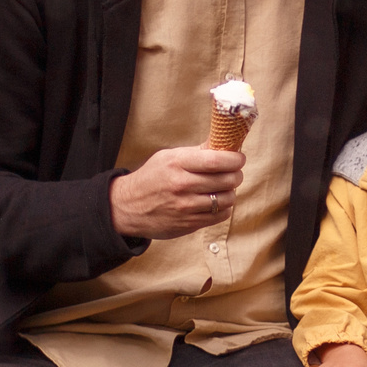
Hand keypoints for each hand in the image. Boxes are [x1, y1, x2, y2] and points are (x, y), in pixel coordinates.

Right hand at [110, 146, 244, 239]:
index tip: (239, 158)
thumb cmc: (151, 178)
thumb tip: (224, 142)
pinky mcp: (189, 224)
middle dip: (236, 175)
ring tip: (225, 188)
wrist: (127, 207)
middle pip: (226, 180)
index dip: (235, 159)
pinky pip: (220, 215)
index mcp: (177, 164)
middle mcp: (182, 185)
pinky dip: (224, 208)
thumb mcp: (168, 157)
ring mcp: (186, 207)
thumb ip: (196, 152)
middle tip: (235, 172)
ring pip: (227, 199)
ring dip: (231, 192)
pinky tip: (217, 202)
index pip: (216, 161)